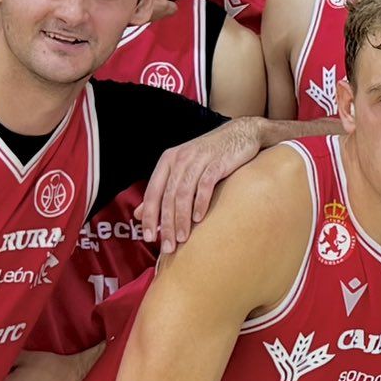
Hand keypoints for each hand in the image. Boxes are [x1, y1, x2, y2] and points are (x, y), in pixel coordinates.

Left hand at [137, 115, 270, 251]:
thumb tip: (139, 214)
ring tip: (182, 239)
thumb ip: (162, 190)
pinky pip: (205, 185)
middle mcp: (180, 159)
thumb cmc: (211, 155)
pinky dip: (200, 203)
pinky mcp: (218, 162)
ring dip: (181, 219)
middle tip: (168, 246)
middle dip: (166, 224)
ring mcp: (199, 159)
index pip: (153, 192)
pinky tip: (198, 219)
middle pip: (168, 197)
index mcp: (168, 160)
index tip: (149, 237)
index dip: (149, 216)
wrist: (241, 134)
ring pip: (183, 193)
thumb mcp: (183, 169)